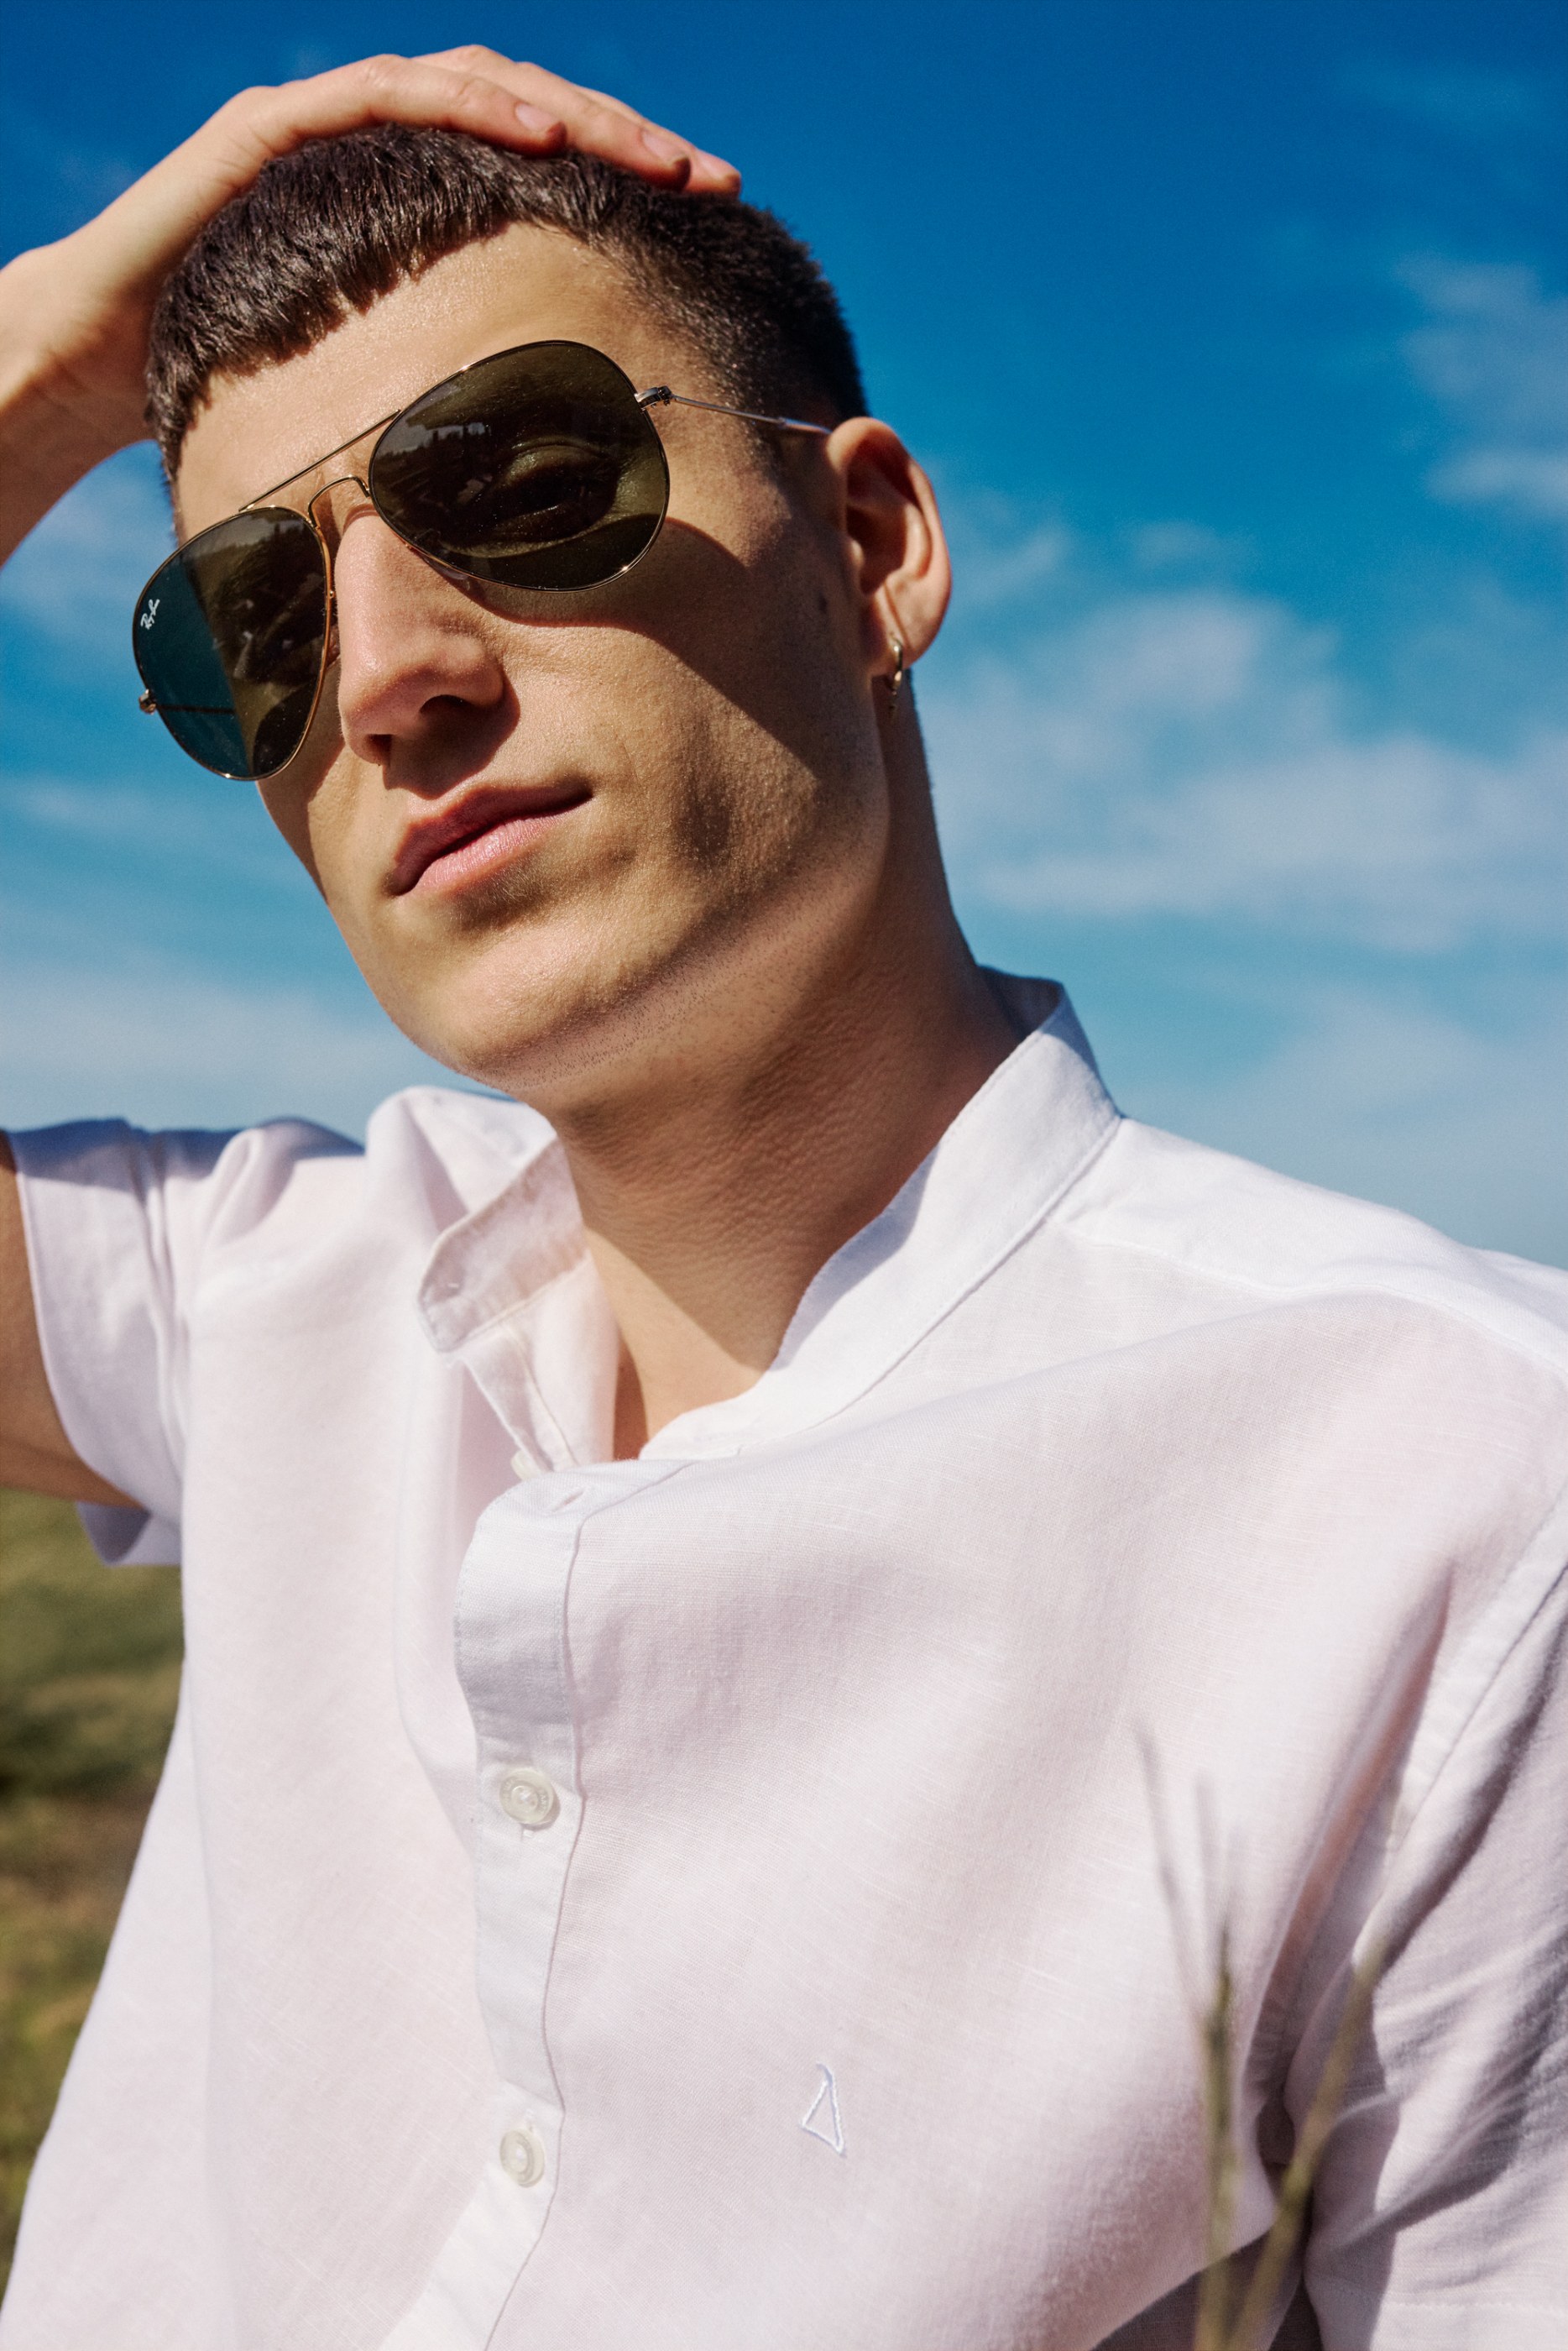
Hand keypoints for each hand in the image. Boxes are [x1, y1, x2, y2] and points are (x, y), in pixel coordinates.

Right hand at [0, 49, 738, 555]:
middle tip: (714, 180)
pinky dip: (472, 105)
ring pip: (477, 84)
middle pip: (531, 113)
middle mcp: (381, 146)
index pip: (543, 167)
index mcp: (416, 203)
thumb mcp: (381, 397)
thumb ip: (459, 406)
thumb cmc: (237, 389)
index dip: (628, 184)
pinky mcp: (275, 125)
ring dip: (577, 112)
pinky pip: (390, 93)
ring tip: (656, 155)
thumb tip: (564, 494)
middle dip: (629, 137)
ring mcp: (326, 122)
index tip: (710, 221)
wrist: (100, 363)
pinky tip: (545, 136)